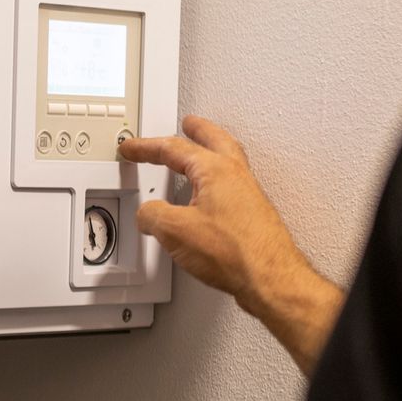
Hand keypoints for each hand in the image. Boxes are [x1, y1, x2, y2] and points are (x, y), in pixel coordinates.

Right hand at [121, 116, 298, 304]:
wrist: (268, 277)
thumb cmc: (235, 251)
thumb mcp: (174, 231)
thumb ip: (153, 216)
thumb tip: (147, 214)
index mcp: (215, 170)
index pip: (174, 148)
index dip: (147, 147)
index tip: (132, 147)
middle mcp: (236, 176)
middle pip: (214, 141)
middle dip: (196, 130)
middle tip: (187, 123)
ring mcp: (247, 194)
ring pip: (227, 160)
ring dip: (210, 150)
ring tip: (199, 152)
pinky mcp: (252, 214)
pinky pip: (230, 185)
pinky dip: (215, 180)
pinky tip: (208, 195)